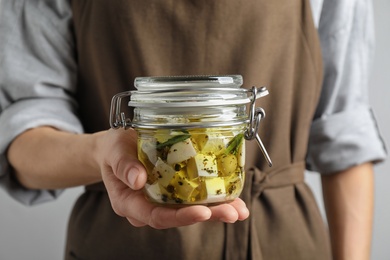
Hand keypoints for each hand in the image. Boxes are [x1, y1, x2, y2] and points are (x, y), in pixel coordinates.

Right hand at [95, 128, 249, 228]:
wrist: (117, 146)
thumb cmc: (114, 149)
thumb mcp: (114, 151)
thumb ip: (123, 165)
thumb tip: (138, 180)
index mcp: (130, 203)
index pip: (156, 217)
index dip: (180, 218)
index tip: (202, 212)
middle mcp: (149, 206)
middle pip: (179, 217)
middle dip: (208, 216)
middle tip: (232, 212)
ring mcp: (163, 200)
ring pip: (190, 210)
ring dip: (216, 211)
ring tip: (239, 210)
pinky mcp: (174, 191)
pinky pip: (194, 198)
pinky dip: (214, 199)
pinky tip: (233, 199)